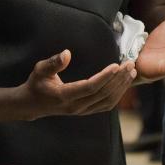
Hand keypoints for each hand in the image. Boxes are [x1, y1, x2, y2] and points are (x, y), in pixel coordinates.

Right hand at [17, 49, 136, 120]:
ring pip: (108, 101)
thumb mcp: (39, 70)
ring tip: (131, 72)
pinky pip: (106, 105)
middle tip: (130, 64)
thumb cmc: (37, 84)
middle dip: (119, 79)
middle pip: (103, 94)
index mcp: (65, 96)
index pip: (90, 87)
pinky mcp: (87, 111)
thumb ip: (53, 62)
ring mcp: (82, 111)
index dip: (105, 76)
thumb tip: (67, 53)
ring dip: (121, 86)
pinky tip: (124, 82)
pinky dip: (118, 94)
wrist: (33, 104)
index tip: (117, 65)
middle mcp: (76, 106)